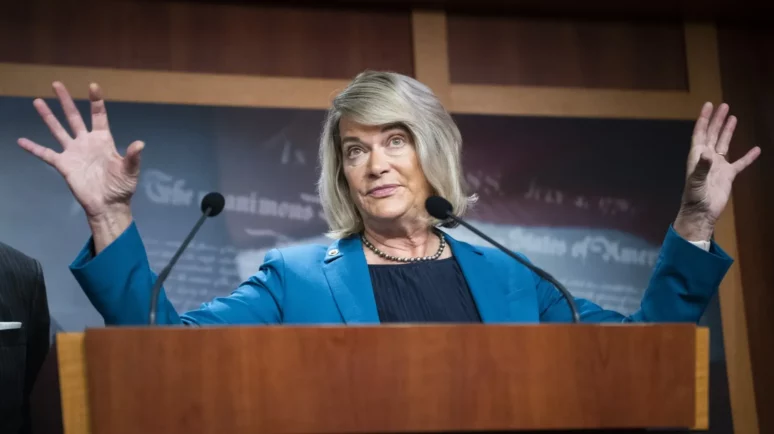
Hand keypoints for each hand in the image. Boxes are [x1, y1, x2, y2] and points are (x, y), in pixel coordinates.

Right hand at [17, 82, 143, 219]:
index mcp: (103, 140)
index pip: (99, 116)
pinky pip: (46, 154)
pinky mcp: (64, 165)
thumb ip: (133, 157)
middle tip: (56, 83)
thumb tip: (140, 144)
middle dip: (66, 101)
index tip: (93, 86)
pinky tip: (21, 141)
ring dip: (48, 116)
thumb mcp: (130, 171)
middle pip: (74, 117)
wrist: (108, 205)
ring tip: (37, 101)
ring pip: (58, 130)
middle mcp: (86, 142)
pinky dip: (33, 148)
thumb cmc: (121, 187)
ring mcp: (74, 152)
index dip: (96, 101)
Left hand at [674, 102, 760, 240]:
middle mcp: (707, 158)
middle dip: (717, 120)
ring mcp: (718, 166)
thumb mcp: (696, 181)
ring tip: (733, 117)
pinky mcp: (728, 175)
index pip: (700, 133)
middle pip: (713, 134)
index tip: (709, 105)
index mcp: (697, 156)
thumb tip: (707, 153)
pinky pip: (740, 163)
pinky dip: (748, 157)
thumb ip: (701, 167)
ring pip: (724, 144)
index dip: (704, 119)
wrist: (702, 213)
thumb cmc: (694, 197)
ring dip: (728, 131)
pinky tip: (756, 149)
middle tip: (724, 106)